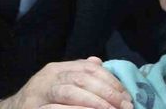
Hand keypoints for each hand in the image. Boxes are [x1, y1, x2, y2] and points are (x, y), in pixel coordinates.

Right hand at [0, 57, 132, 108]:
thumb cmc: (40, 99)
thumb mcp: (58, 82)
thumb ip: (77, 73)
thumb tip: (99, 62)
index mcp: (56, 69)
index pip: (87, 68)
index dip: (109, 81)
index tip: (126, 95)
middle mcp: (47, 78)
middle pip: (80, 79)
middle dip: (106, 92)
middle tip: (125, 106)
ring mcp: (39, 95)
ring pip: (69, 93)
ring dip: (94, 103)